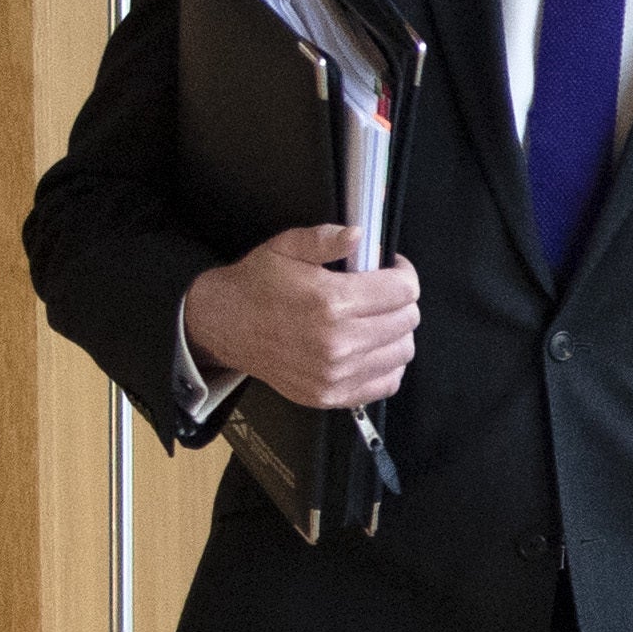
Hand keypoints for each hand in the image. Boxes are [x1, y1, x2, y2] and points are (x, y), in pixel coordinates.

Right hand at [182, 225, 418, 408]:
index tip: (392, 269)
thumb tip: (359, 236)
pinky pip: (386, 382)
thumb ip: (325, 239)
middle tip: (383, 292)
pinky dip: (388, 363)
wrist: (224, 326)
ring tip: (377, 318)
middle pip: (407, 321)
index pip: (403, 291)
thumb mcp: (285, 247)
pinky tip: (372, 346)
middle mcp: (337, 343)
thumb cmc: (257, 284)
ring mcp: (335, 374)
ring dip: (397, 331)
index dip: (403, 274)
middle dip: (401, 301)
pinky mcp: (331, 395)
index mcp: (331, 302)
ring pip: (402, 352)